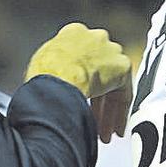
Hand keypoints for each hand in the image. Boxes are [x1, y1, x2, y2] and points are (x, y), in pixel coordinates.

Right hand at [26, 23, 131, 141]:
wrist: (58, 76)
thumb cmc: (44, 74)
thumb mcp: (43, 65)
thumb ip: (55, 68)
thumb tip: (54, 85)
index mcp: (73, 33)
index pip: (82, 57)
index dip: (80, 79)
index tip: (79, 96)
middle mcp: (95, 38)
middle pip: (100, 71)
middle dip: (97, 100)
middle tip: (94, 121)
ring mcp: (110, 51)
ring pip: (112, 85)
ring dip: (108, 111)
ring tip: (103, 132)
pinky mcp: (121, 67)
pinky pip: (122, 94)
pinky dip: (119, 113)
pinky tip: (114, 129)